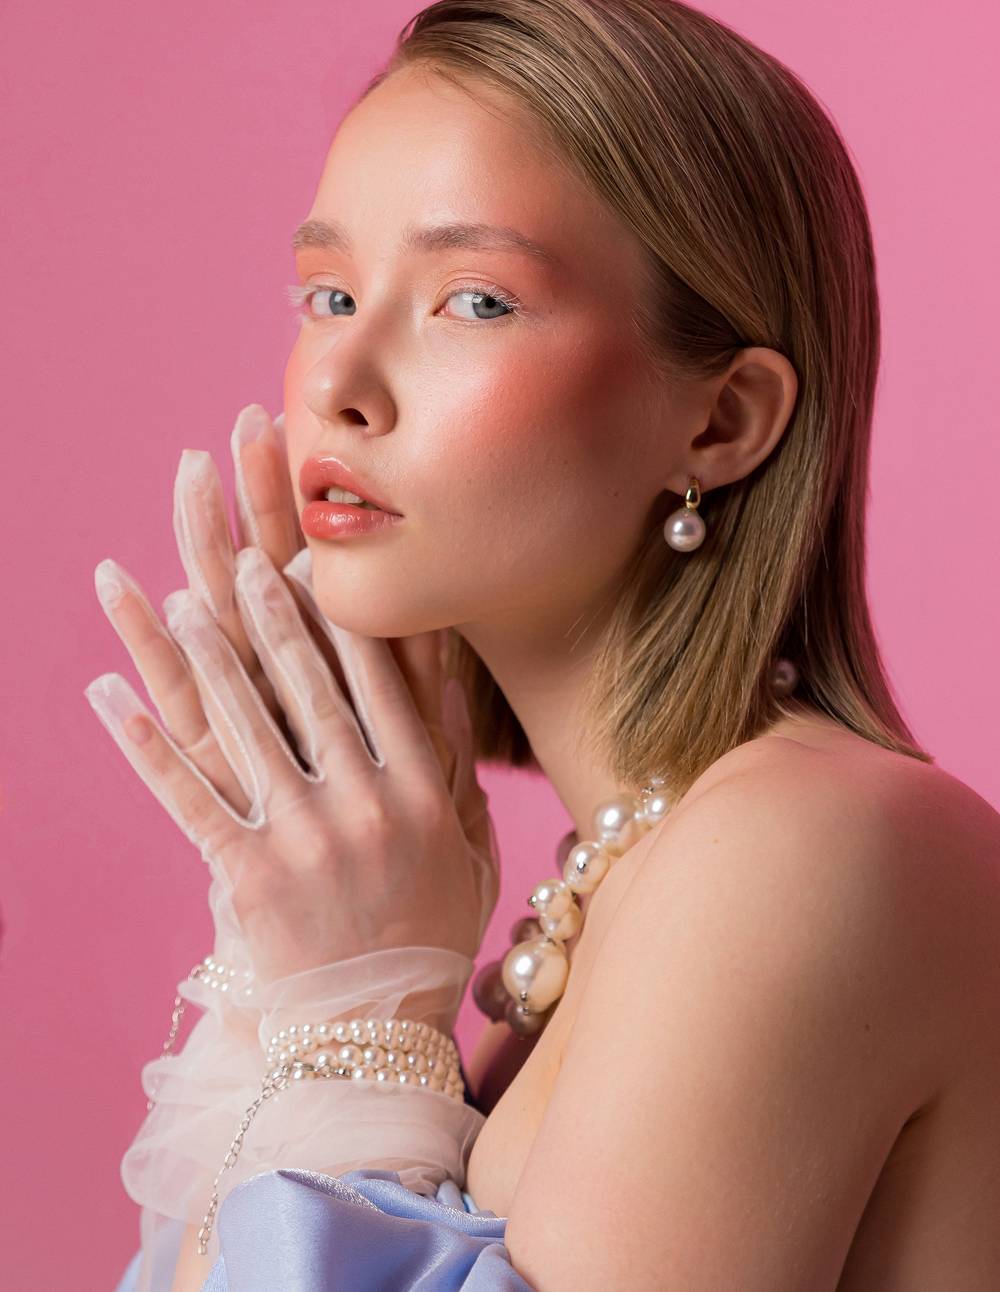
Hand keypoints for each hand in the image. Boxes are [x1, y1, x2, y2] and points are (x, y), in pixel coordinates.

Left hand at [85, 405, 499, 997]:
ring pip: (244, 725)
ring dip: (200, 655)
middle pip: (308, 686)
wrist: (375, 1034)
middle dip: (268, 614)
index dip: (341, 613)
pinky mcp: (248, 877)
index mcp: (422, 788)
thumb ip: (456, 762)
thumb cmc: (429, 933)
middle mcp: (367, 803)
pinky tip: (107, 694)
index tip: (313, 560)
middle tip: (237, 555)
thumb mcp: (466, 844)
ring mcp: (305, 839)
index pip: (380, 679)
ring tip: (170, 600)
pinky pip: (185, 796)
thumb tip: (449, 674)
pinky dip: (141, 743)